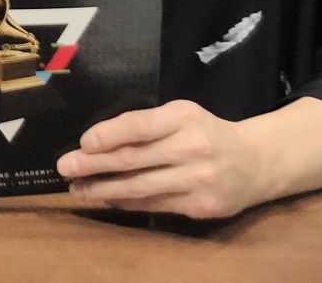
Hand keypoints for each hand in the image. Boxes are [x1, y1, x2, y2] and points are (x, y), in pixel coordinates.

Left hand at [56, 100, 264, 219]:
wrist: (256, 162)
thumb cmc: (207, 133)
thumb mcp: (181, 116)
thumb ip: (147, 126)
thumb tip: (98, 141)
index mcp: (183, 117)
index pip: (139, 125)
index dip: (108, 134)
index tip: (83, 142)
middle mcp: (191, 147)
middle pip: (134, 158)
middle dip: (95, 164)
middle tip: (65, 166)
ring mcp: (197, 179)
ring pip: (141, 187)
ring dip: (104, 189)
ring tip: (78, 189)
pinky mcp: (200, 206)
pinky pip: (155, 205)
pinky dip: (127, 203)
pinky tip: (107, 199)